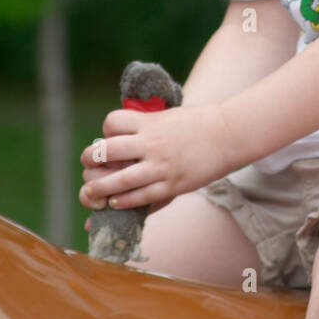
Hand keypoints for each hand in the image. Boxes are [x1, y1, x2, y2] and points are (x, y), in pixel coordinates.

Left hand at [78, 103, 231, 212]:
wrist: (229, 135)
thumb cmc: (199, 123)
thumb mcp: (168, 116)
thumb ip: (147, 125)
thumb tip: (125, 135)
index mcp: (150, 122)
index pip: (112, 123)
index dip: (105, 131)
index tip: (107, 138)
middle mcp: (152, 143)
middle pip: (107, 151)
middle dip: (91, 159)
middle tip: (88, 164)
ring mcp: (161, 165)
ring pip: (119, 180)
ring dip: (100, 187)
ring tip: (91, 192)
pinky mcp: (172, 184)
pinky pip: (141, 196)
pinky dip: (124, 201)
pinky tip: (116, 201)